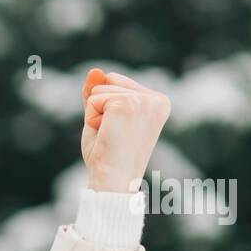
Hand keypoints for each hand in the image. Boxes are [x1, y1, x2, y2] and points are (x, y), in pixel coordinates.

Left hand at [81, 68, 170, 192]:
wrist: (111, 180)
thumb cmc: (108, 156)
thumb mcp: (102, 119)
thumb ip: (99, 94)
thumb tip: (95, 70)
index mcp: (158, 102)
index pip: (117, 82)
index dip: (107, 108)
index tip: (119, 131)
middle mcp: (156, 99)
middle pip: (109, 81)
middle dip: (100, 109)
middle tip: (113, 136)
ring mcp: (143, 100)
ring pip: (100, 89)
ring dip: (96, 115)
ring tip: (110, 136)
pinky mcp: (127, 103)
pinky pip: (93, 99)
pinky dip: (92, 118)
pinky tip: (106, 135)